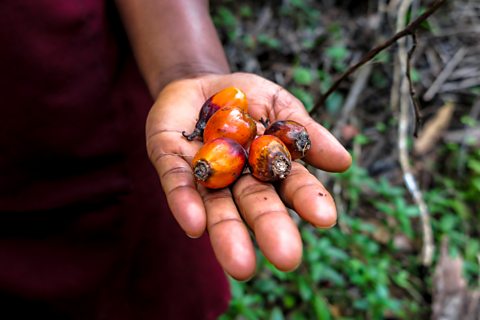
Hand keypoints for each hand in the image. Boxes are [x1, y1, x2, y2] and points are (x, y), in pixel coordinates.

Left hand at [146, 73, 350, 279]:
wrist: (201, 84)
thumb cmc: (247, 99)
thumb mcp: (279, 104)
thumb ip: (304, 132)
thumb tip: (344, 162)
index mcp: (269, 168)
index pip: (291, 186)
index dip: (307, 199)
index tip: (326, 217)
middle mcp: (238, 180)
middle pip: (255, 205)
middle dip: (269, 228)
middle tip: (287, 257)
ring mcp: (205, 174)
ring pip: (217, 208)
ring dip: (227, 234)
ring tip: (241, 266)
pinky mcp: (171, 163)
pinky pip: (178, 185)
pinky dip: (185, 204)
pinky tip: (194, 226)